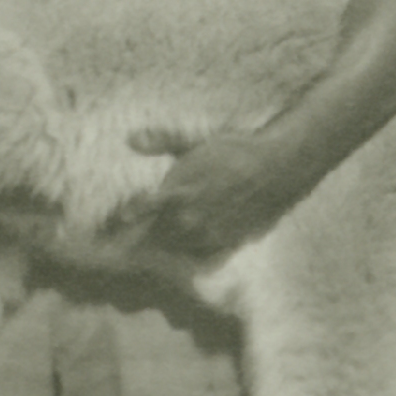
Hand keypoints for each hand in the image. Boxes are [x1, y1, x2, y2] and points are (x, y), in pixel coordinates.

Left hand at [127, 124, 306, 257]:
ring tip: (164, 238)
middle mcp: (190, 218)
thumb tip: (130, 138)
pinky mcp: (226, 244)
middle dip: (143, 234)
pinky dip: (190, 253)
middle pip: (153, 235)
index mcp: (177, 191)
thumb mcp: (194, 141)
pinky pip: (199, 257)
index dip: (127, 216)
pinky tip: (191, 243)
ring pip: (175, 248)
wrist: (277, 167)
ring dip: (165, 245)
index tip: (117, 218)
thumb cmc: (233, 151)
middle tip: (129, 237)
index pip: (139, 211)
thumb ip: (161, 141)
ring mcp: (208, 234)